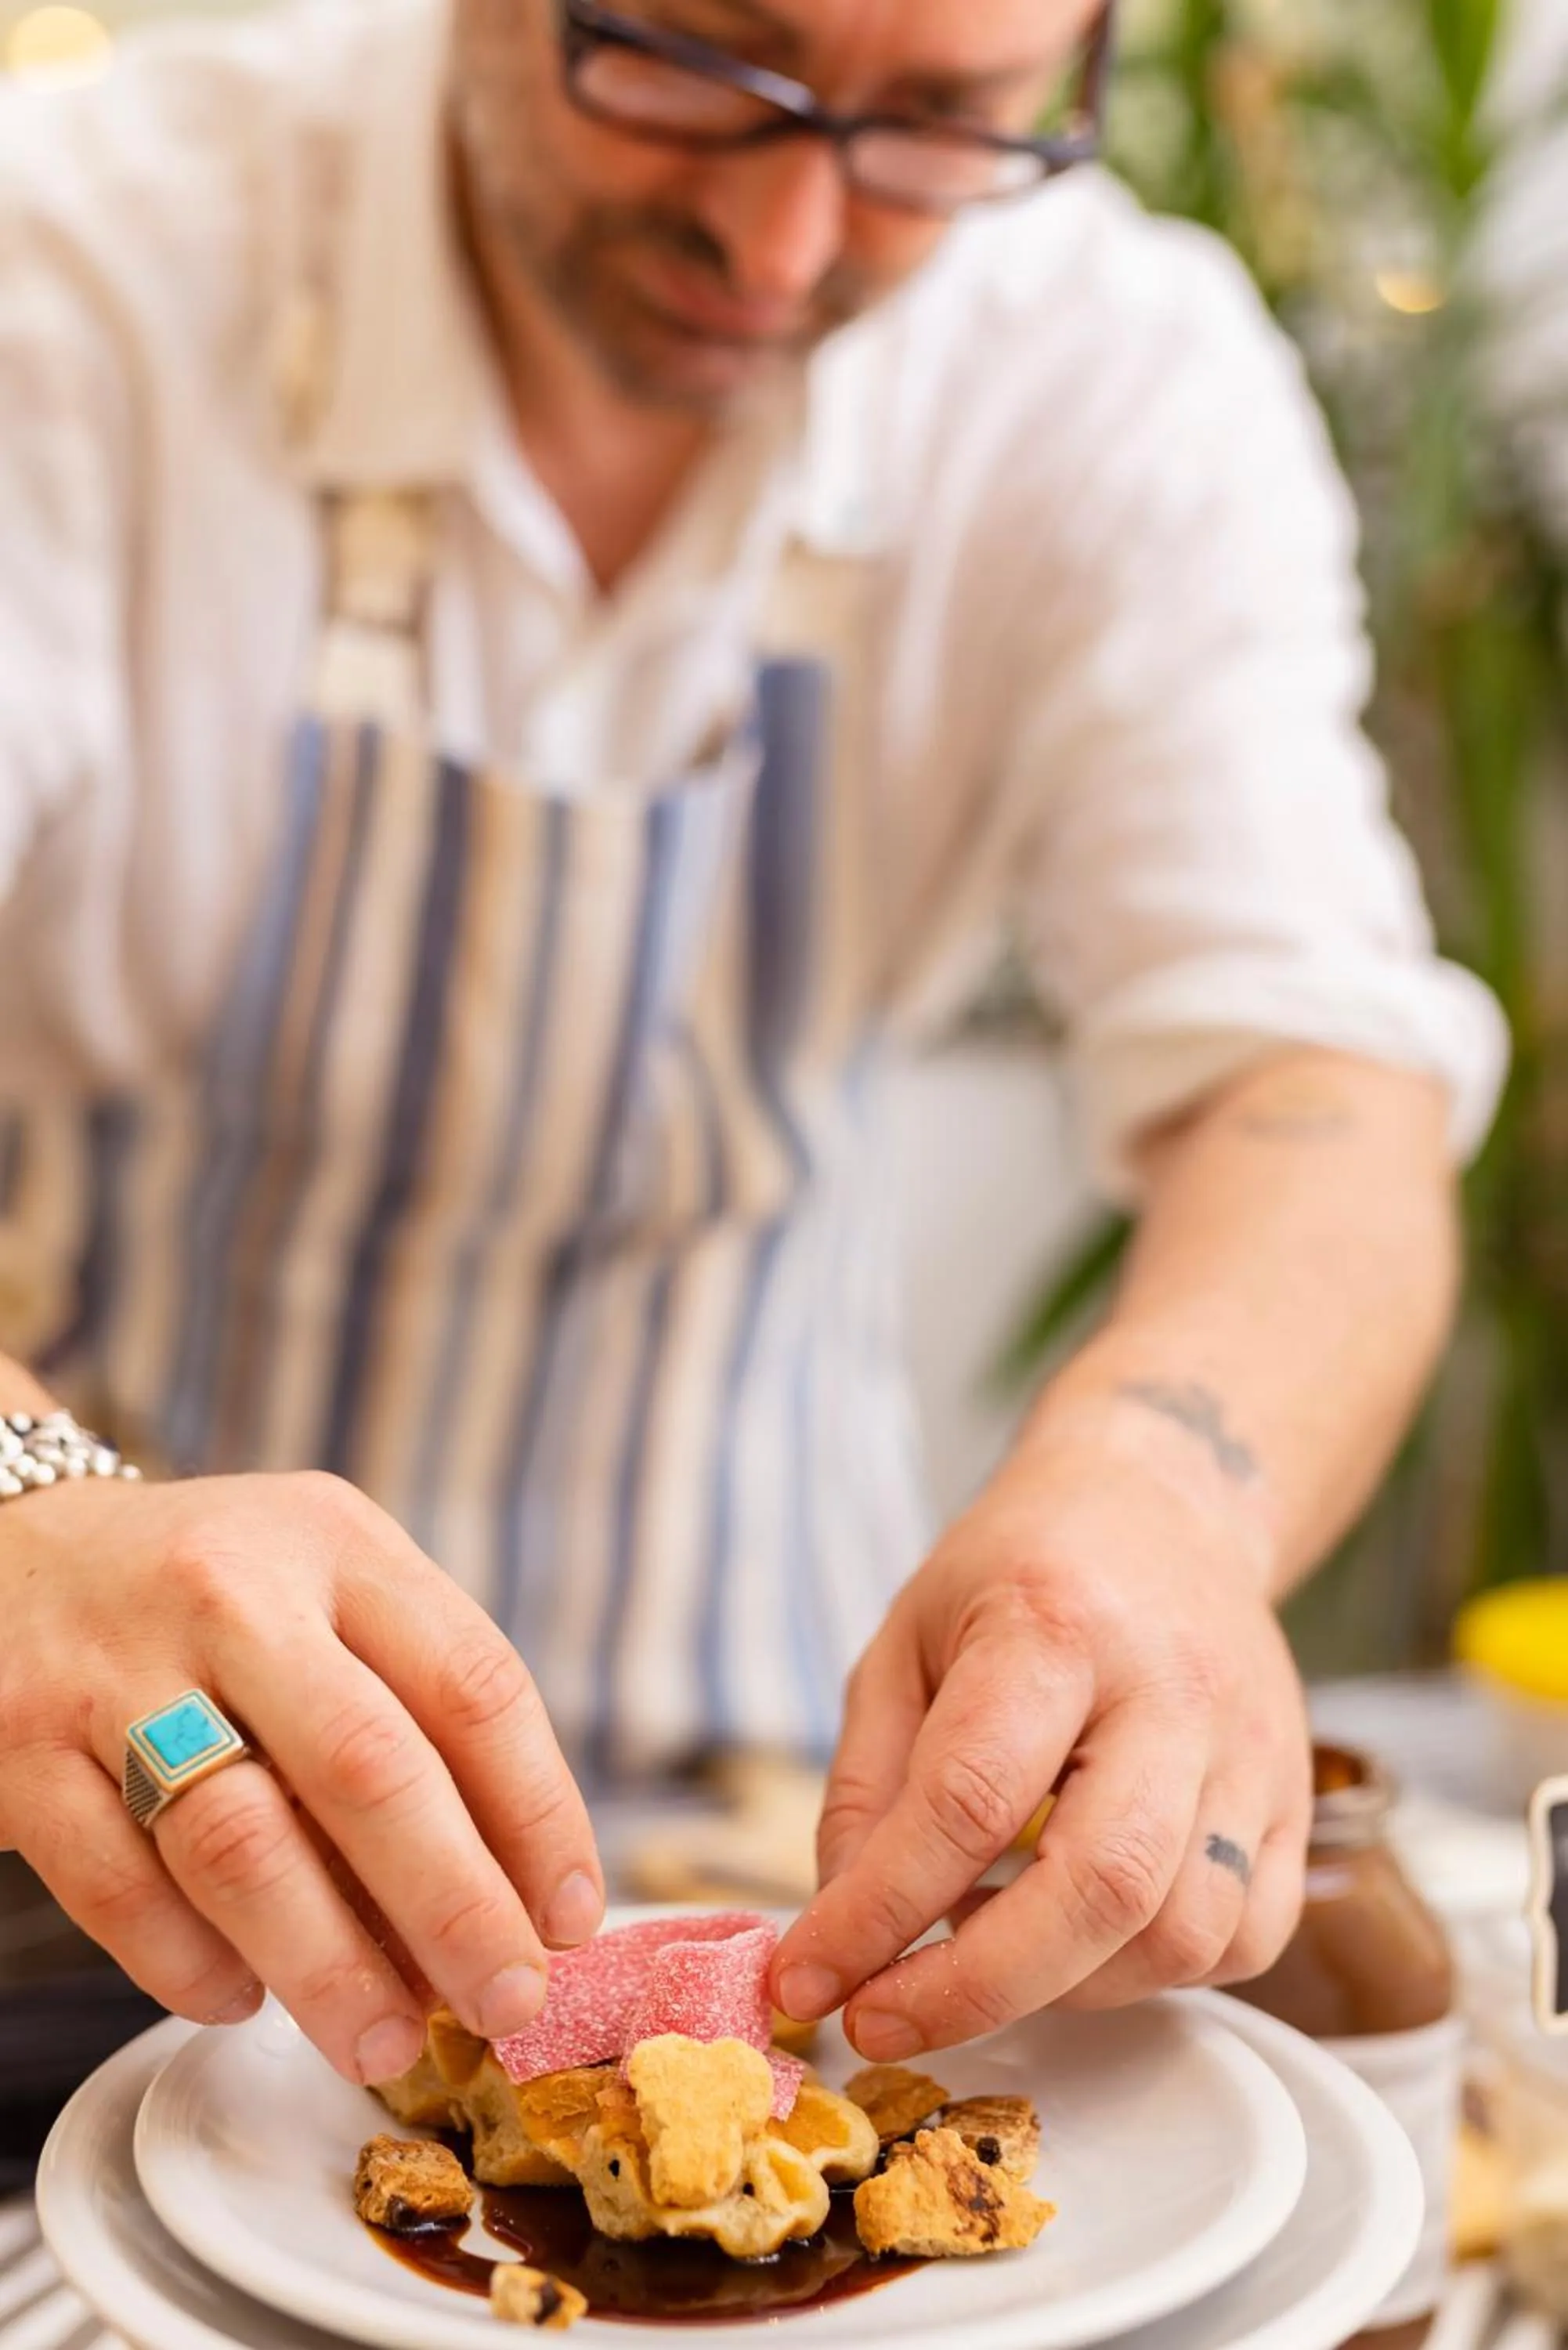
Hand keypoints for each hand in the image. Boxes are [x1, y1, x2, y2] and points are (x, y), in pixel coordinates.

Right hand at [0, 1470, 602, 2083]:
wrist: (13, 1551)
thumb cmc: (213, 1595)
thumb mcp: (327, 1585)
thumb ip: (414, 1704)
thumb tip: (510, 1897)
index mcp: (336, 1543)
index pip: (473, 1684)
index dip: (539, 1814)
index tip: (568, 1919)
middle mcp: (232, 1593)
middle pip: (370, 1768)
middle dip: (455, 1907)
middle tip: (505, 2002)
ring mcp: (116, 1673)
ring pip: (241, 1843)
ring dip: (328, 1964)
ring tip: (382, 2040)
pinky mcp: (21, 1752)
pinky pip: (119, 1887)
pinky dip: (189, 1961)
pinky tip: (239, 1997)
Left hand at [769, 1431, 1311, 2058]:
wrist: (1165, 1507)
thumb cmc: (1022, 1574)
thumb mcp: (905, 1641)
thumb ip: (867, 1788)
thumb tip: (842, 1937)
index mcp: (1057, 1626)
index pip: (969, 1799)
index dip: (879, 1912)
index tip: (808, 1981)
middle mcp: (1174, 1690)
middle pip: (1102, 1886)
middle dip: (977, 1987)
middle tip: (880, 2019)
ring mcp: (1253, 1753)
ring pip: (1181, 1933)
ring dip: (1063, 1986)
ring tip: (980, 1953)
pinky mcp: (1298, 1804)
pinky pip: (1243, 1942)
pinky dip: (1148, 1974)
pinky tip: (1076, 1939)